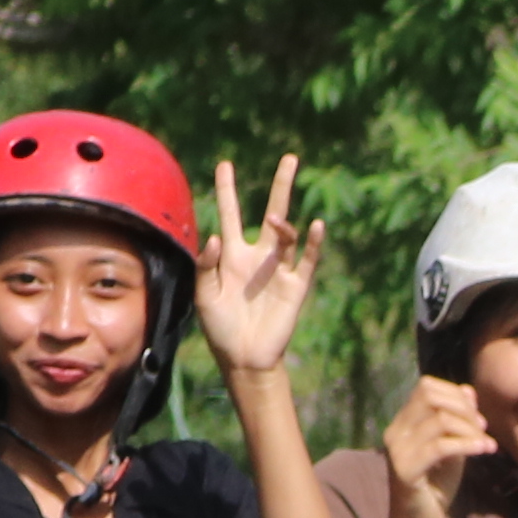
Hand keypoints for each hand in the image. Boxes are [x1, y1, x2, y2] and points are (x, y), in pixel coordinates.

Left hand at [195, 154, 321, 375]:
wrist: (244, 359)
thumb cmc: (219, 328)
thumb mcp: (203, 294)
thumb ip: (206, 264)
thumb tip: (217, 236)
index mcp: (232, 255)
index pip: (231, 214)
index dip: (227, 190)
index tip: (225, 164)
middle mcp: (259, 257)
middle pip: (273, 212)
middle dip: (281, 185)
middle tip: (290, 158)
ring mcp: (279, 270)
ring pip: (288, 234)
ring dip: (283, 221)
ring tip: (275, 217)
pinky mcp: (295, 287)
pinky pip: (306, 261)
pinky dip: (311, 244)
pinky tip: (315, 226)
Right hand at [385, 368, 488, 517]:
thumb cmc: (436, 486)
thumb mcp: (452, 447)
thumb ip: (458, 421)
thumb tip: (468, 390)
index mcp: (403, 423)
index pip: (426, 387)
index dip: (456, 395)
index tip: (478, 417)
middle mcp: (395, 432)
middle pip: (430, 396)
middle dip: (464, 409)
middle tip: (483, 429)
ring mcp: (398, 450)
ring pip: (439, 420)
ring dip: (470, 430)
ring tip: (486, 445)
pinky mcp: (406, 470)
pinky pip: (440, 447)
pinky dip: (467, 445)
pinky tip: (483, 450)